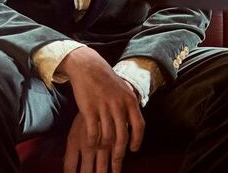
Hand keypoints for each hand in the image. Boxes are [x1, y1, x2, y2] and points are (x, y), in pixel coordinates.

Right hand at [59, 47, 144, 171]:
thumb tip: (135, 125)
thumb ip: (129, 107)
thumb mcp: (123, 90)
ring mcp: (104, 107)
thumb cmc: (106, 81)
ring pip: (107, 136)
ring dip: (104, 146)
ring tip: (101, 148)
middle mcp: (119, 104)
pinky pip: (93, 132)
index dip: (137, 140)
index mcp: (130, 100)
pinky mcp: (89, 109)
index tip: (133, 149)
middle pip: (123, 136)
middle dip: (120, 151)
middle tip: (117, 159)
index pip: (139, 125)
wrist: (88, 67)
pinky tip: (91, 143)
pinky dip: (92, 141)